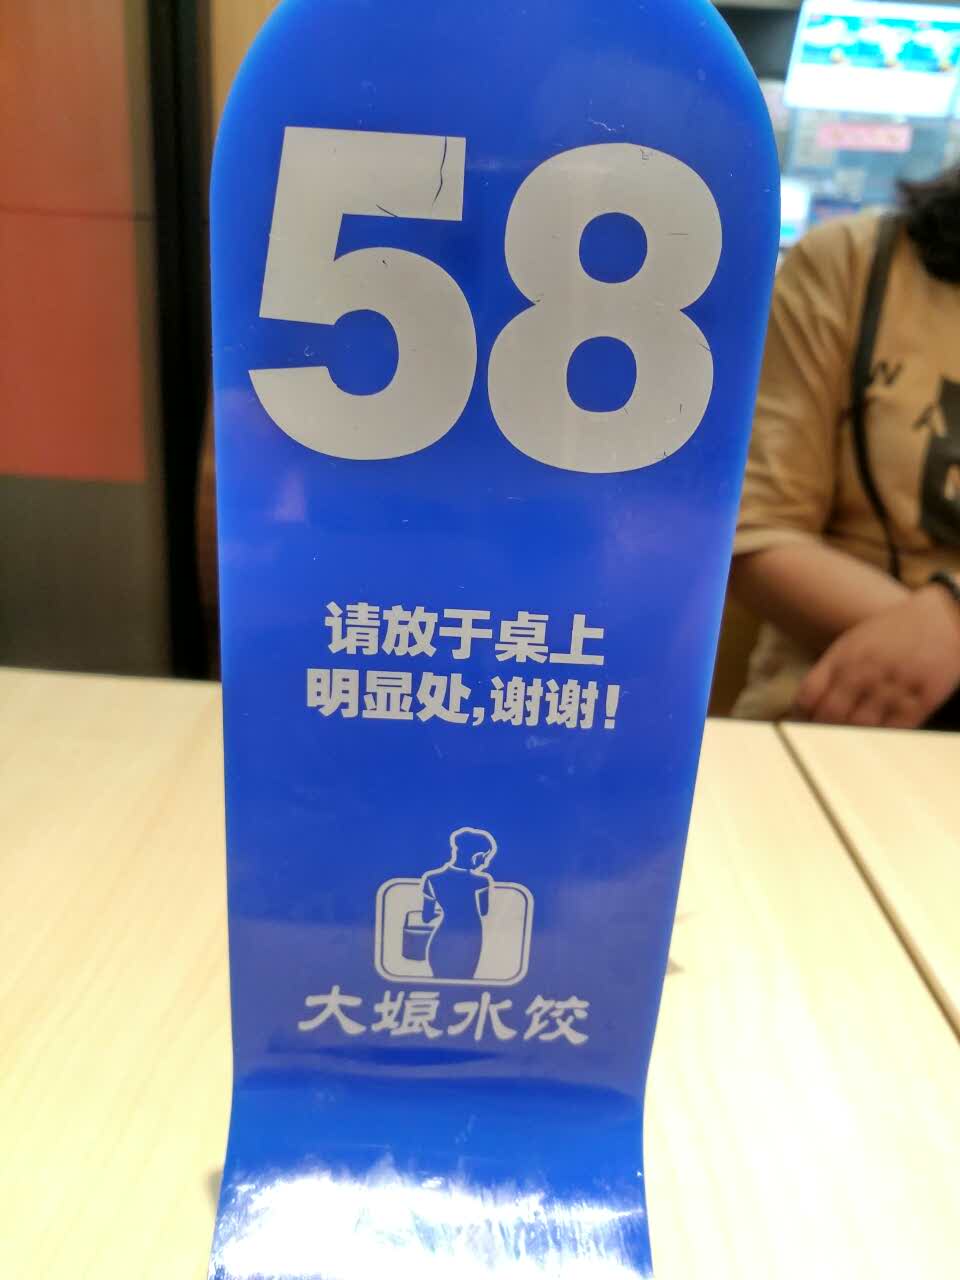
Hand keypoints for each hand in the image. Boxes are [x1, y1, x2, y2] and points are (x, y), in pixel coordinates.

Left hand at [794, 584, 959, 728]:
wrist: (943, 617)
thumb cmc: (894, 632)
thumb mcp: (854, 641)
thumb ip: (831, 670)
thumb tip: (806, 705)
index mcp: (845, 655)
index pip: (809, 693)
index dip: (800, 715)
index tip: (800, 726)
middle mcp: (867, 670)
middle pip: (831, 713)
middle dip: (821, 732)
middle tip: (820, 742)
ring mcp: (894, 684)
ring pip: (861, 726)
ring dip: (849, 739)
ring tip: (845, 746)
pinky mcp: (922, 697)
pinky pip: (896, 728)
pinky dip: (882, 737)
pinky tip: (876, 739)